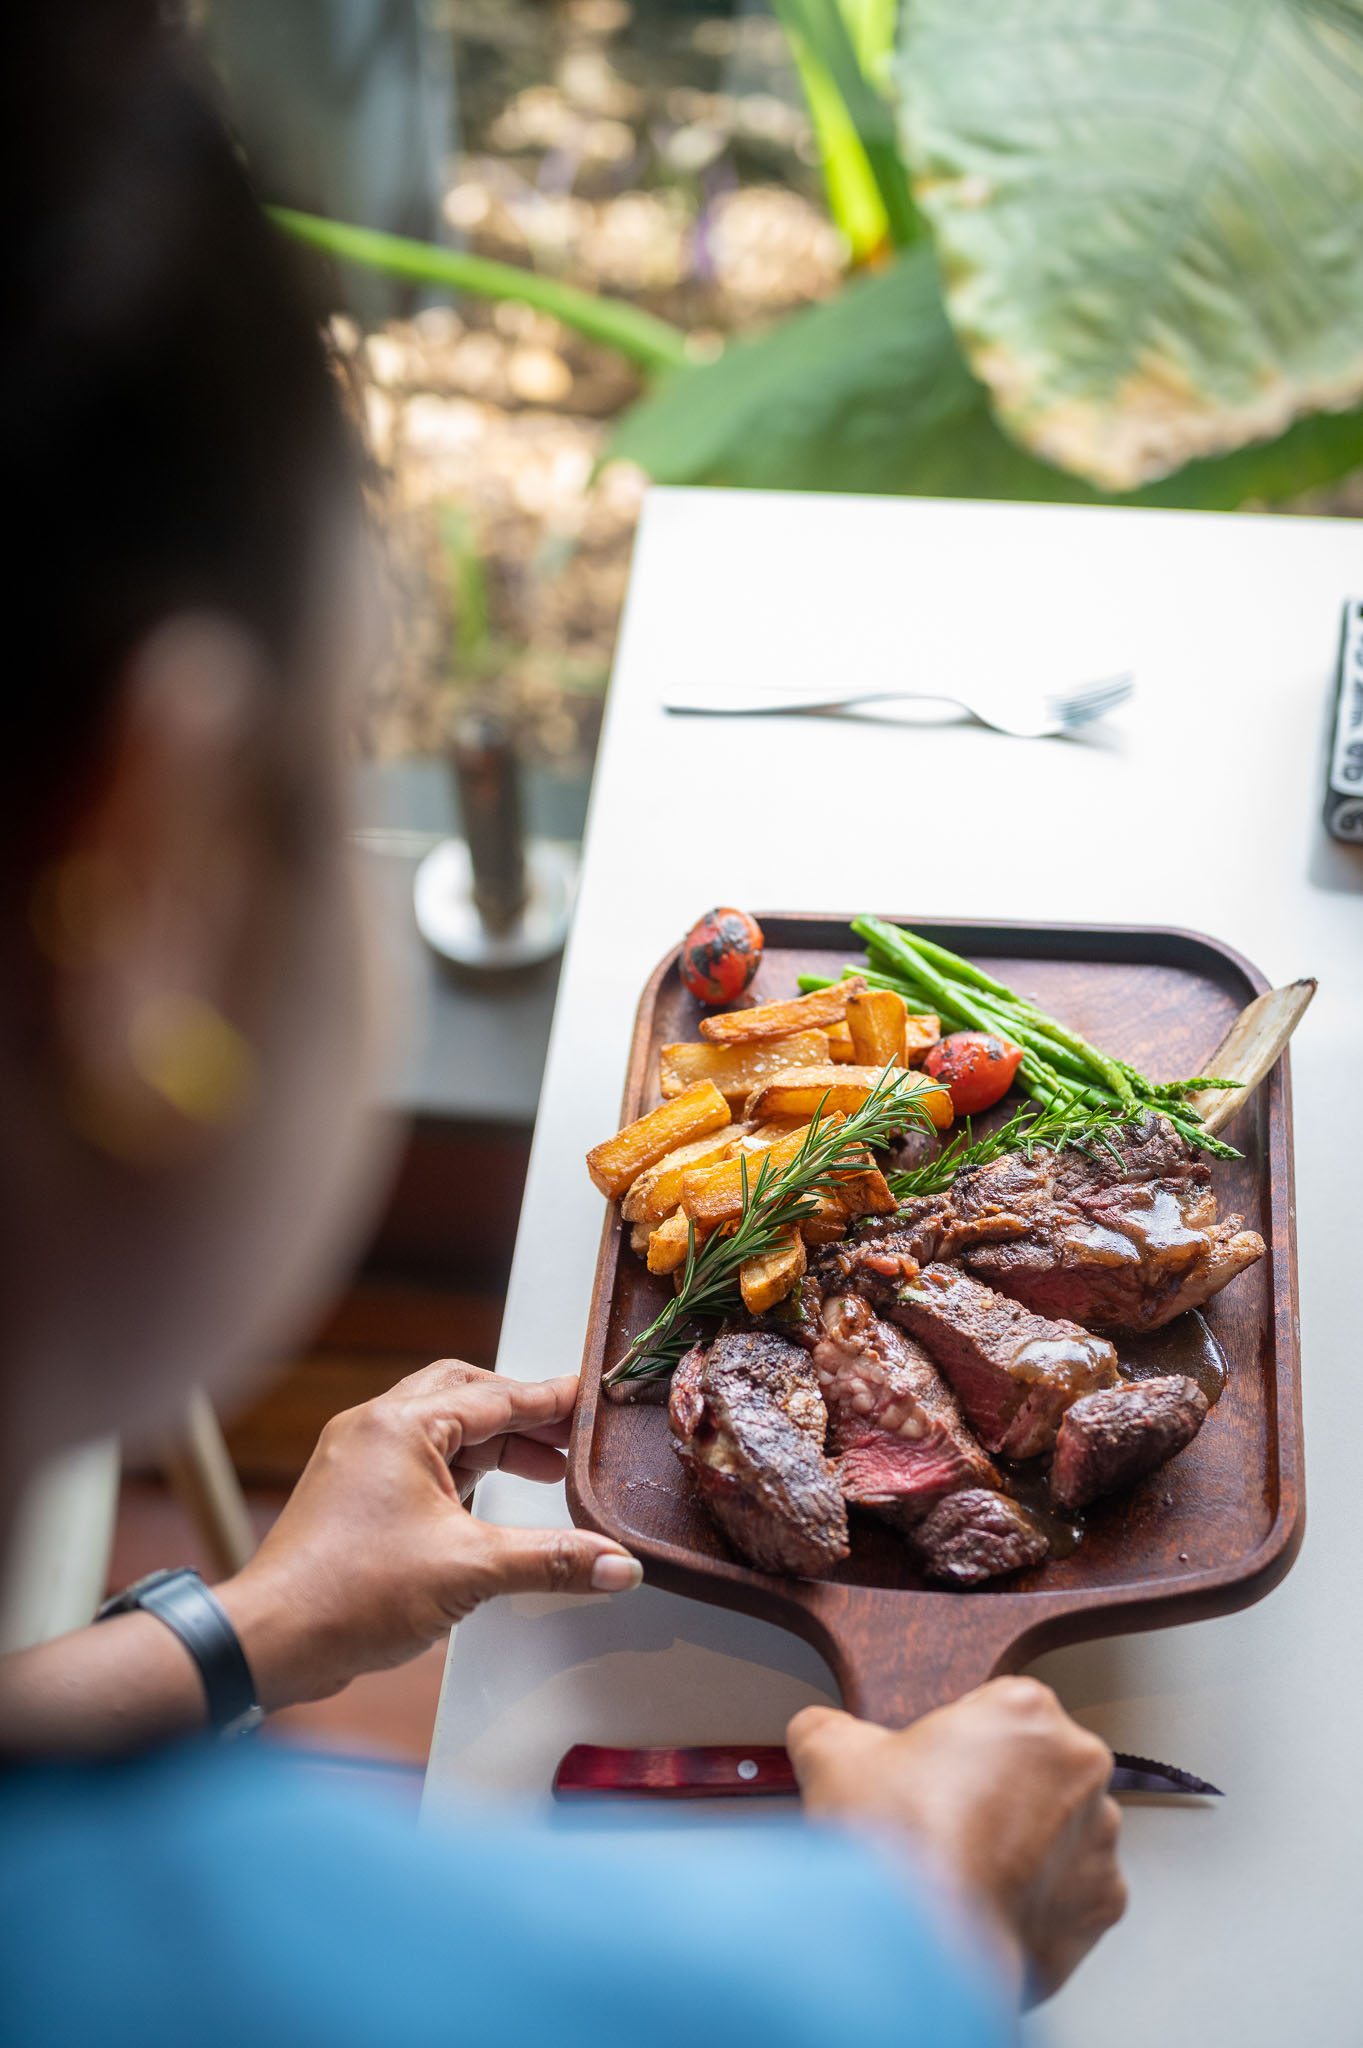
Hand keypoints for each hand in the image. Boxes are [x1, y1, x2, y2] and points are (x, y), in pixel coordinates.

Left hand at [218, 1361, 639, 1709]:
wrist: (271, 1640)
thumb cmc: (347, 1594)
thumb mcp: (470, 1570)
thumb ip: (551, 1561)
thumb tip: (615, 1565)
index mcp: (401, 1426)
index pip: (495, 1397)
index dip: (549, 1401)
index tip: (588, 1398)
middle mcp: (374, 1429)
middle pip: (464, 1396)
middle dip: (520, 1415)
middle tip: (567, 1437)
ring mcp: (357, 1460)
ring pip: (439, 1430)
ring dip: (492, 1445)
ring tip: (542, 1471)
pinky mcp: (351, 1494)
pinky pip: (417, 1462)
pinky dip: (460, 1471)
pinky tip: (487, 1500)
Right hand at [786, 1678, 1124, 2003]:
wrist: (922, 1943)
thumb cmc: (897, 1843)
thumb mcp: (832, 1753)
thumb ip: (830, 1727)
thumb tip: (820, 1732)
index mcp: (1026, 1710)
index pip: (992, 1709)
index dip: (952, 1744)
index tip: (928, 1774)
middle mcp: (1078, 1767)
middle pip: (1031, 1767)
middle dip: (993, 1792)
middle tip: (940, 1823)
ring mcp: (1097, 1840)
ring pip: (1056, 1831)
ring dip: (1020, 1847)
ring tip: (961, 1871)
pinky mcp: (1101, 1907)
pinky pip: (1069, 1894)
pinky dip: (1035, 1901)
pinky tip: (986, 1905)